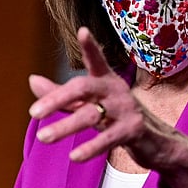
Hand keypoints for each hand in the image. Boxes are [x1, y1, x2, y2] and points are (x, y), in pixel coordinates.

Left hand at [28, 26, 150, 161]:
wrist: (155, 140)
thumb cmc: (117, 117)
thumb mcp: (89, 103)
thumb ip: (61, 95)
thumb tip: (32, 80)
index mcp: (105, 80)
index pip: (96, 60)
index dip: (90, 46)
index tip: (82, 31)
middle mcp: (116, 90)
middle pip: (83, 88)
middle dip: (57, 99)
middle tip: (33, 113)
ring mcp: (126, 109)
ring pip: (91, 115)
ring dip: (65, 127)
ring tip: (43, 137)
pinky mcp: (133, 130)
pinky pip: (108, 138)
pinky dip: (90, 147)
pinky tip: (73, 156)